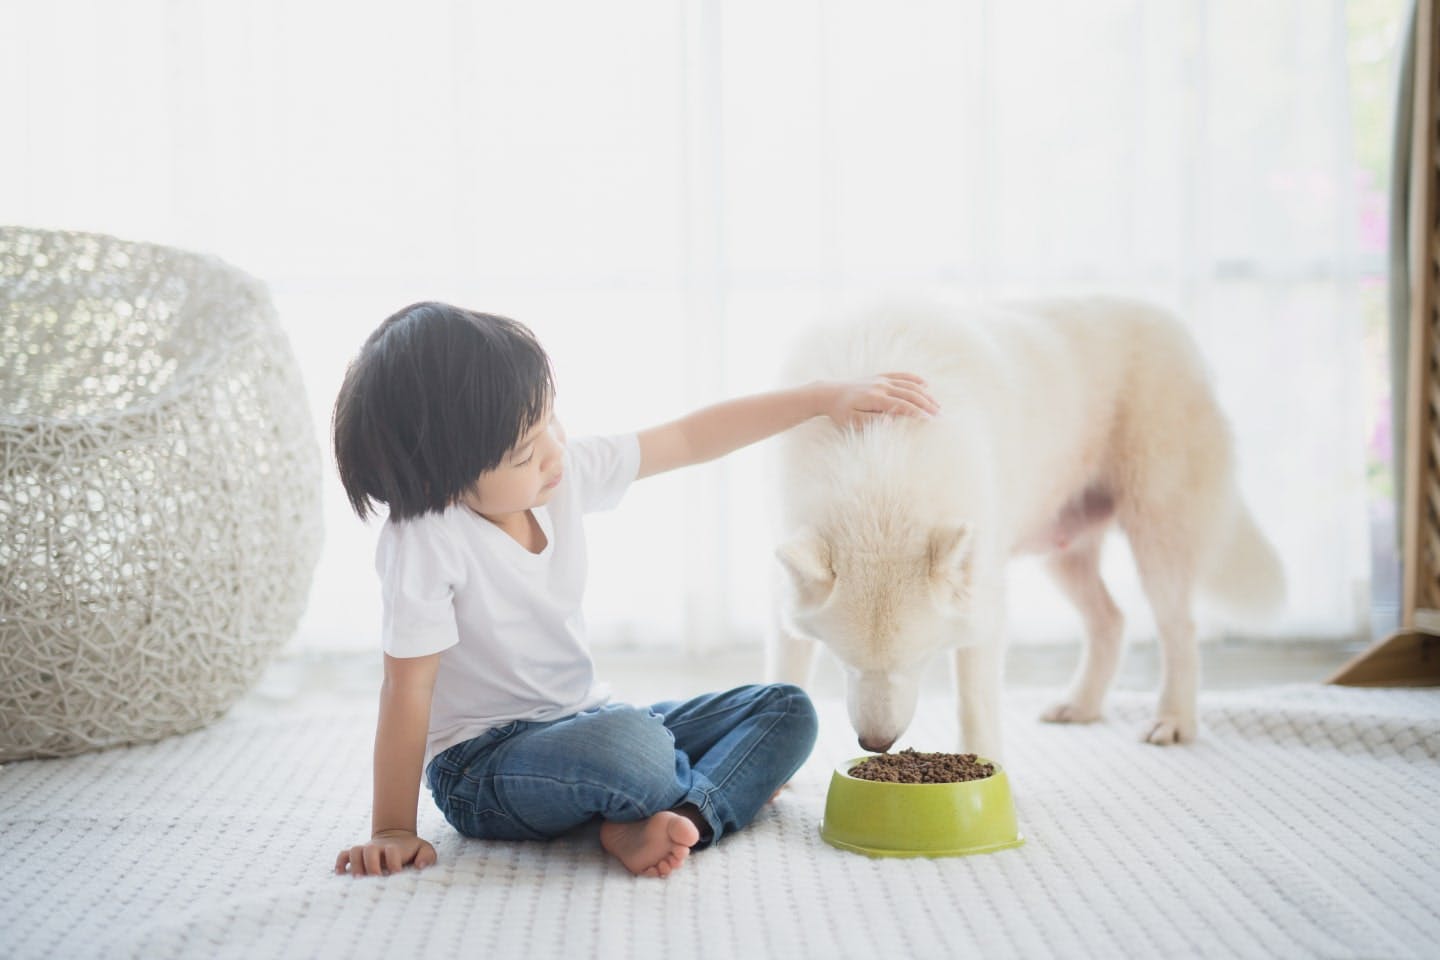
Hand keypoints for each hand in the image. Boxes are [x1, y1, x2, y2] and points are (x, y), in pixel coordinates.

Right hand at [335, 829, 436, 876]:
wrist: (397, 837)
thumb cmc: (412, 850)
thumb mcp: (425, 850)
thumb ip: (427, 856)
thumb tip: (420, 866)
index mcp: (394, 848)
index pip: (392, 852)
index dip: (393, 862)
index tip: (396, 874)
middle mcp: (378, 848)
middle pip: (369, 850)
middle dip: (371, 865)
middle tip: (375, 878)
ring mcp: (366, 850)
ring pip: (354, 851)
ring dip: (354, 864)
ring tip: (358, 879)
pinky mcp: (357, 855)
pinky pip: (343, 855)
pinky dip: (340, 863)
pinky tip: (340, 874)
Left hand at [823, 373, 939, 428]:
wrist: (829, 393)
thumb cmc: (840, 411)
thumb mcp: (852, 421)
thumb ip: (872, 421)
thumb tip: (892, 421)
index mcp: (876, 398)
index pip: (903, 406)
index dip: (918, 413)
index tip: (931, 421)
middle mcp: (881, 386)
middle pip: (910, 394)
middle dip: (927, 404)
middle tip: (940, 415)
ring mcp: (881, 379)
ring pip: (909, 384)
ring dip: (924, 394)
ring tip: (936, 404)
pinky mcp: (880, 376)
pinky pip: (901, 375)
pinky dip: (914, 379)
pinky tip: (924, 385)